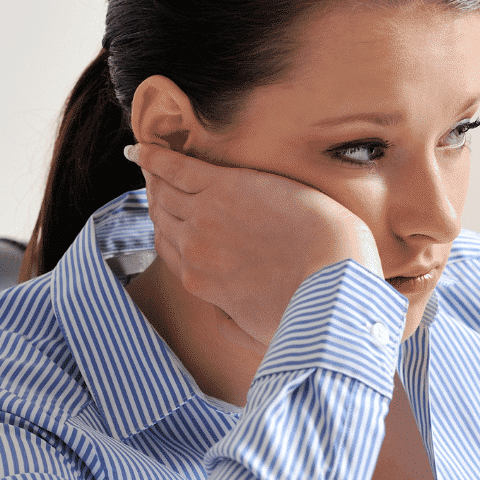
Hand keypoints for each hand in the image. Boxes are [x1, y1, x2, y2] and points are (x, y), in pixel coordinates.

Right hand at [129, 143, 382, 350]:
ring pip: (165, 192)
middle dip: (159, 200)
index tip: (168, 215)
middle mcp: (194, 250)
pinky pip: (177, 168)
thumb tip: (218, 314)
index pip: (171, 250)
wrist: (334, 279)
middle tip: (157, 180)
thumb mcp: (262, 332)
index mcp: (202, 283)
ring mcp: (205, 217)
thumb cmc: (310, 309)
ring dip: (154, 176)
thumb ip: (233, 325)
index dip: (169, 230)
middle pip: (164, 218)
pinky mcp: (225, 187)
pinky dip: (156, 158)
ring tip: (149, 160)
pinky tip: (144, 147)